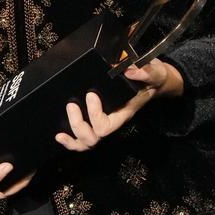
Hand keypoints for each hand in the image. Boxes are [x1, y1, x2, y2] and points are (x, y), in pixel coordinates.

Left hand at [55, 59, 183, 151]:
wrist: (152, 82)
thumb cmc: (152, 78)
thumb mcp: (154, 73)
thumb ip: (147, 73)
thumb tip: (132, 71)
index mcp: (124, 113)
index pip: (108, 125)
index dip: (95, 114)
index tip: (91, 94)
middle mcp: (113, 121)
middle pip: (94, 137)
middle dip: (79, 125)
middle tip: (72, 105)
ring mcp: (104, 123)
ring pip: (88, 143)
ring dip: (73, 137)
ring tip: (60, 132)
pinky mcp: (96, 120)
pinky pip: (83, 139)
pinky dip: (70, 142)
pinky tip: (59, 136)